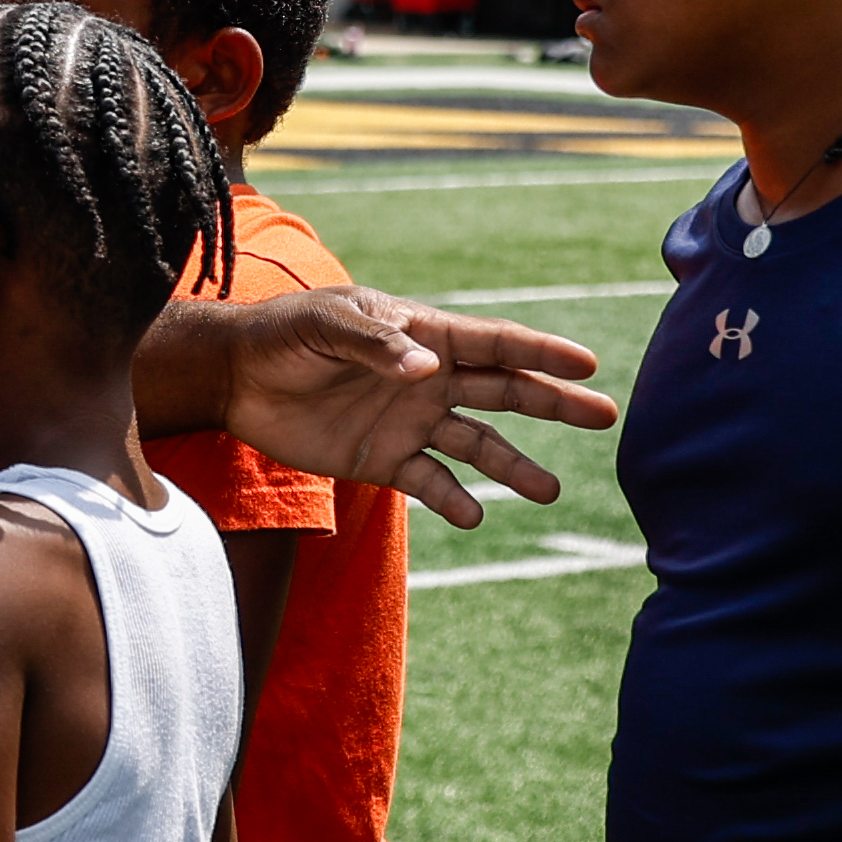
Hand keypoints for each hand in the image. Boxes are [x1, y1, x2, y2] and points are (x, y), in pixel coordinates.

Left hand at [213, 285, 618, 526]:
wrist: (236, 377)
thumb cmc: (283, 334)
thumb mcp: (326, 326)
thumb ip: (376, 344)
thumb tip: (426, 368)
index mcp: (423, 335)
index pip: (495, 343)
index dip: (541, 352)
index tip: (589, 363)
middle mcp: (428, 379)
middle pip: (505, 392)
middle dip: (555, 402)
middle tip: (605, 415)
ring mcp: (410, 421)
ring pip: (479, 445)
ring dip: (514, 467)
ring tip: (549, 491)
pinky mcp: (383, 459)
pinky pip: (431, 483)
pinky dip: (454, 499)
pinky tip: (474, 515)